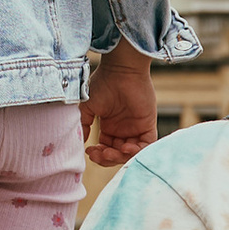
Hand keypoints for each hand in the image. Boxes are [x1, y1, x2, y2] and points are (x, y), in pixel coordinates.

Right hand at [80, 40, 157, 170]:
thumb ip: (83, 124)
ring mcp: (136, 128)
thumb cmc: (103, 84)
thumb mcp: (87, 107)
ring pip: (130, 153)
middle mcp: (123, 129)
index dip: (98, 155)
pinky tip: (125, 148)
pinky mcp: (148, 125)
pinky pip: (145, 146)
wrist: (121, 70)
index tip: (89, 151)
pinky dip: (136, 152)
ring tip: (110, 152)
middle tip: (100, 154)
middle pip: (117, 154)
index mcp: (110, 126)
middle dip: (107, 158)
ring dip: (120, 157)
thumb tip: (80, 142)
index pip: (105, 149)